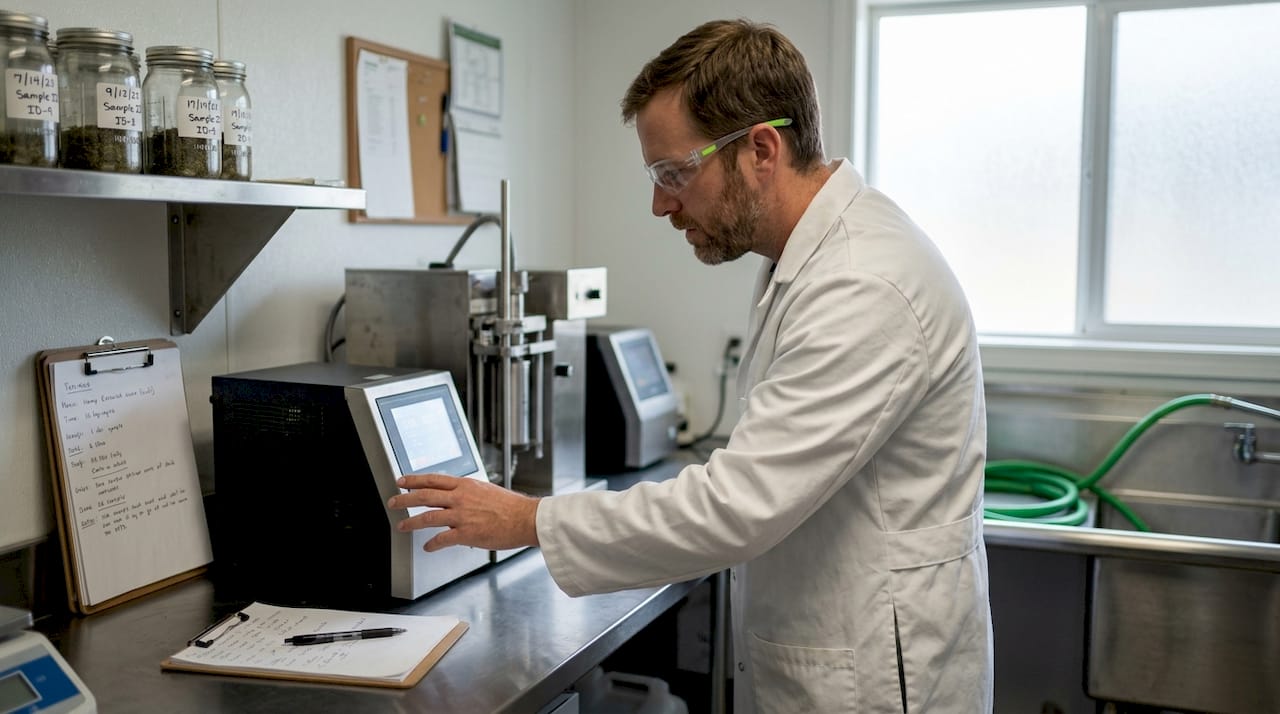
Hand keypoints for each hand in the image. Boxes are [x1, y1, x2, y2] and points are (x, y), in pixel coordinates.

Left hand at [386, 474, 540, 551]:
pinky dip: (432, 544)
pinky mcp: (466, 533)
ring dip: (411, 522)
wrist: (525, 518)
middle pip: (424, 495)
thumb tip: (459, 497)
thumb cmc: (511, 507)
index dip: (414, 480)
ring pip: (428, 517)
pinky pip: (442, 539)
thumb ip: (470, 493)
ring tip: (401, 526)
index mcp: (466, 485)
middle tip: (393, 502)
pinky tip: (427, 547)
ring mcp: (462, 515)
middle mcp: (460, 498)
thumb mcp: (487, 490)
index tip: (402, 481)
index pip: (433, 479)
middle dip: (404, 499)